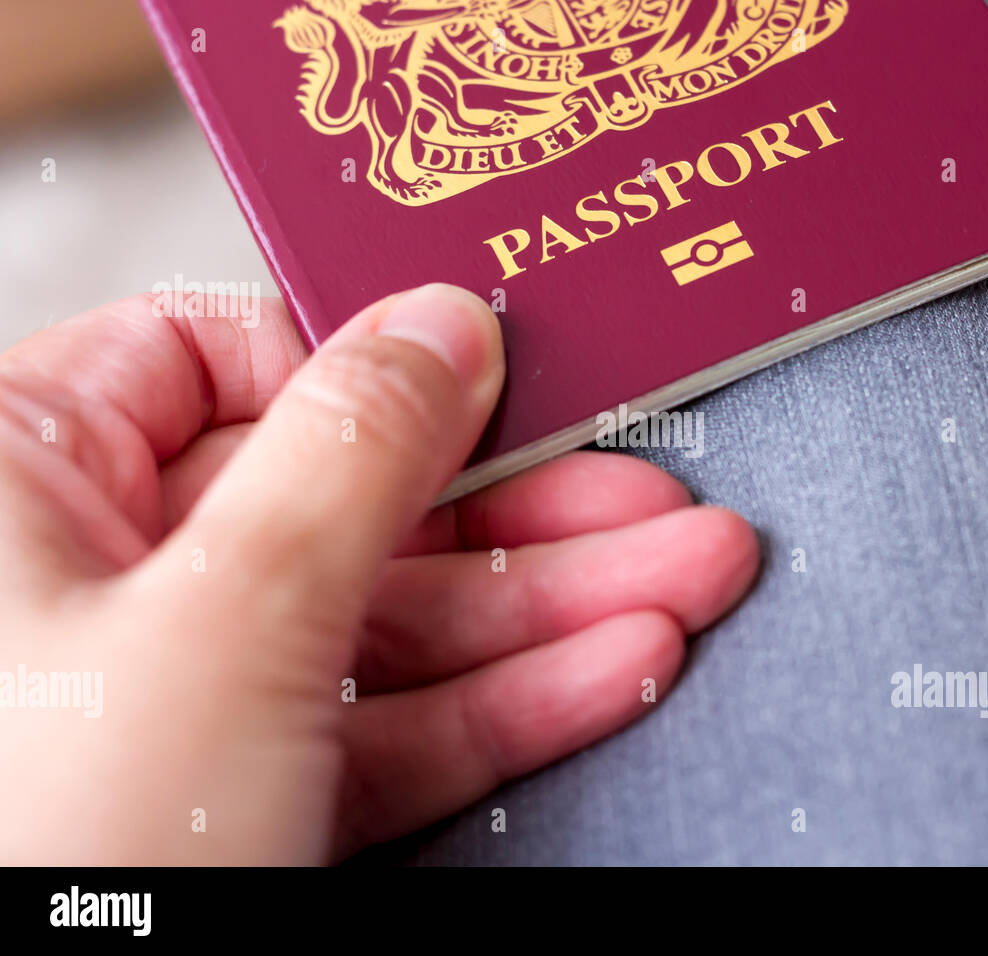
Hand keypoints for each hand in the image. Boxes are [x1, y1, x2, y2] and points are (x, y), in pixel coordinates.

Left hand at [0, 284, 757, 863]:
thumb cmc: (43, 855)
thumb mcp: (226, 618)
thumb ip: (352, 450)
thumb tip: (440, 329)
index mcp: (21, 480)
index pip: (211, 351)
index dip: (366, 360)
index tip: (496, 375)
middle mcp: (99, 577)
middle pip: (348, 497)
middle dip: (528, 512)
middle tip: (652, 496)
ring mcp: (183, 691)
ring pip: (394, 617)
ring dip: (555, 607)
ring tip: (684, 577)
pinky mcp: (248, 788)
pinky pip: (393, 719)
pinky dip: (510, 700)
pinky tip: (618, 663)